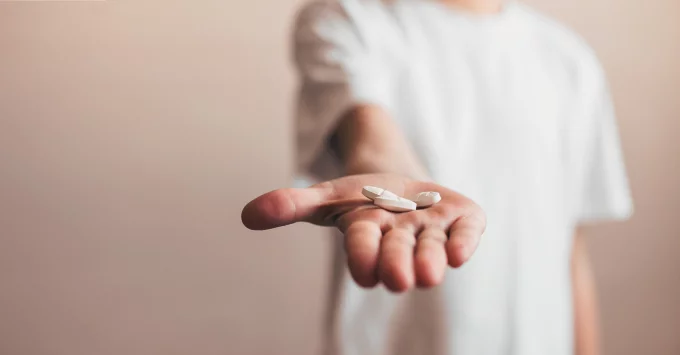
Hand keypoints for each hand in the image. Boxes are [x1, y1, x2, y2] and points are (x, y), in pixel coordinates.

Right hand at [241, 173, 485, 291]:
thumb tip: (248, 216)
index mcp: (368, 234)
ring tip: (429, 274)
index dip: (363, 258)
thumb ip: (292, 205)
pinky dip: (465, 241)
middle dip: (397, 264)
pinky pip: (467, 231)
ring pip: (432, 249)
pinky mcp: (461, 218)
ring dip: (431, 260)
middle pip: (398, 253)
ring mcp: (433, 229)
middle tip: (400, 279)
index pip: (362, 249)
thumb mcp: (327, 196)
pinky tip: (459, 253)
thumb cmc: (363, 199)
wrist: (405, 187)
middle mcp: (401, 238)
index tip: (365, 273)